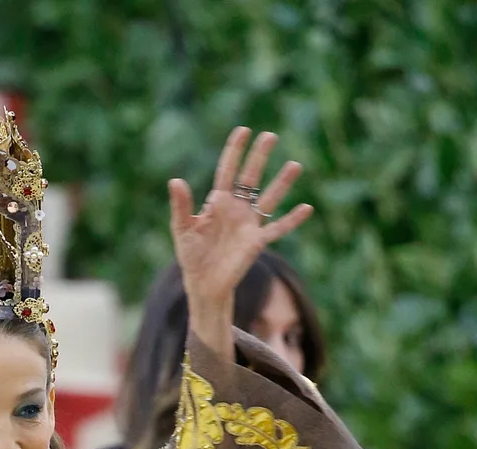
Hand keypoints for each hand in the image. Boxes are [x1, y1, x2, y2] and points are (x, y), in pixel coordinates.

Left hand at [169, 127, 312, 315]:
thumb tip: (175, 180)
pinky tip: (307, 208)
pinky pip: (278, 228)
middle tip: (270, 136)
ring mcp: (249, 224)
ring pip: (269, 198)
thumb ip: (181, 205)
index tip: (243, 131)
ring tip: (295, 165)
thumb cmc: (192, 255)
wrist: (203, 283)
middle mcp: (236, 209)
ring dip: (282, 183)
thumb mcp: (182, 229)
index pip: (227, 171)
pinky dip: (292, 220)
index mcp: (218, 202)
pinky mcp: (257, 241)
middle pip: (250, 178)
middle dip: (259, 157)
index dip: (234, 152)